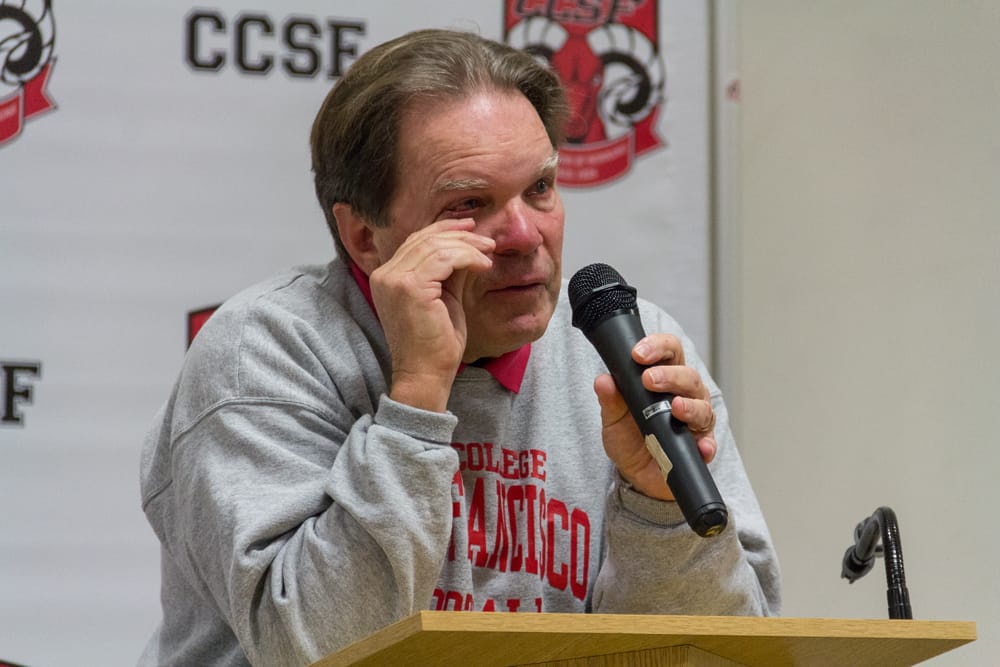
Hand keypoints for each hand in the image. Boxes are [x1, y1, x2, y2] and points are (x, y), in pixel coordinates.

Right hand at [369, 219, 494, 412]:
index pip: (415, 241)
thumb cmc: (435, 344)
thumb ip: (449, 271)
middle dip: (459, 235)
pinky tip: (483, 266)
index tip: (471, 228)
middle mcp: (384, 275)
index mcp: (386, 277)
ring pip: (436, 246)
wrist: (426, 375)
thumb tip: (468, 245)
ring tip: (489, 253)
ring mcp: (394, 280)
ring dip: (468, 247)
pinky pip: (444, 259)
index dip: (443, 229)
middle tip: (486, 241)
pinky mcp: (410, 288)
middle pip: (424, 239)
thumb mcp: (443, 298)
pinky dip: (468, 258)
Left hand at [594, 333, 716, 500]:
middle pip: (689, 376)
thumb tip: (603, 380)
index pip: (670, 353)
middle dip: (670, 376)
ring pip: (703, 407)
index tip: (638, 354)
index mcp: (666, 379)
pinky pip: (709, 445)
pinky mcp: (701, 449)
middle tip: (649, 380)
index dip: (658, 347)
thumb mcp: (613, 418)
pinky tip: (700, 446)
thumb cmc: (630, 437)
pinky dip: (706, 445)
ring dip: (690, 405)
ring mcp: (696, 422)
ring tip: (675, 407)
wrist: (636, 474)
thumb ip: (610, 399)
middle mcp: (686, 396)